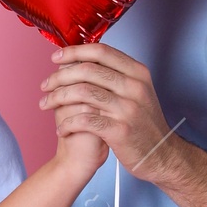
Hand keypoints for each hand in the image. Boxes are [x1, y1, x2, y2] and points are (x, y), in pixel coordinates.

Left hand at [41, 44, 180, 180]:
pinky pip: (85, 120)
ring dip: (58, 98)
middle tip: (45, 85)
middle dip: (60, 76)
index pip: (101, 52)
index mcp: (138, 73)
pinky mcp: (120, 130)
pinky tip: (61, 128)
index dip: (74, 51)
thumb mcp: (137, 92)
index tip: (56, 57)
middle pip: (88, 70)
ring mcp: (128, 109)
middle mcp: (135, 87)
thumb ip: (115, 75)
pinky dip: (67, 124)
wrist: (161, 155)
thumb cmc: (144, 124)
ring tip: (47, 104)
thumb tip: (83, 61)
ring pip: (82, 93)